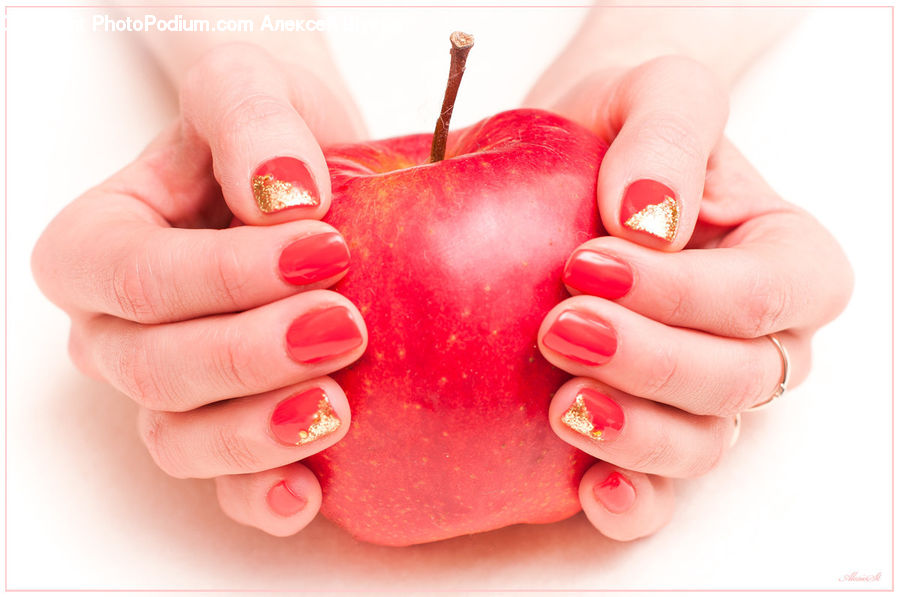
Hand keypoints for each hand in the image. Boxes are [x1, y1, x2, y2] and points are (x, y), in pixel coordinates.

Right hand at [32, 43, 367, 535]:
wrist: (306, 172)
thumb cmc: (263, 129)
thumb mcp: (248, 87)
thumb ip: (250, 121)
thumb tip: (280, 195)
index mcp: (97, 246)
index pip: (141, 277)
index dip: (226, 276)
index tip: (323, 249)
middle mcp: (116, 329)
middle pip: (157, 369)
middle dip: (250, 356)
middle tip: (344, 326)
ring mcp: (168, 389)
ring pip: (181, 440)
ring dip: (256, 434)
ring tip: (336, 407)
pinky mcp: (227, 427)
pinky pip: (225, 485)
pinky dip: (262, 496)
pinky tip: (308, 490)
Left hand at [533, 57, 852, 539]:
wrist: (568, 167)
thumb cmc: (623, 128)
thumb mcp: (654, 92)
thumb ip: (669, 132)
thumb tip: (652, 219)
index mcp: (786, 259)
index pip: (767, 295)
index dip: (688, 293)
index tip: (591, 263)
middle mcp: (758, 339)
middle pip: (735, 380)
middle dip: (650, 362)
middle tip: (560, 329)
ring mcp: (701, 394)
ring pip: (700, 444)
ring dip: (636, 436)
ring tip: (563, 406)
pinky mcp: (642, 429)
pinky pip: (657, 490)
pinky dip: (631, 500)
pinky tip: (589, 488)